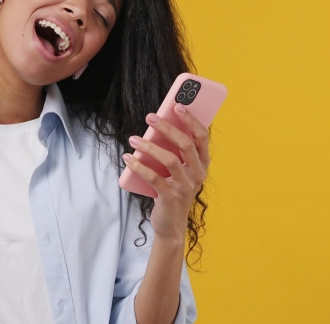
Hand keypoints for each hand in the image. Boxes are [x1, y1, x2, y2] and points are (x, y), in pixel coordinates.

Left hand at [122, 104, 209, 241]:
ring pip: (170, 159)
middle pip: (186, 144)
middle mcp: (198, 173)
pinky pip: (154, 178)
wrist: (171, 225)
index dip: (191, 119)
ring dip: (149, 146)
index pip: (202, 136)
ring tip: (133, 139)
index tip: (177, 105)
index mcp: (202, 163)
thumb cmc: (172, 190)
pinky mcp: (171, 197)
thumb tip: (156, 126)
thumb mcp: (178, 170)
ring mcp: (186, 186)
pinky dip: (139, 166)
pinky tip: (128, 158)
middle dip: (168, 127)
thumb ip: (173, 151)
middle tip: (150, 117)